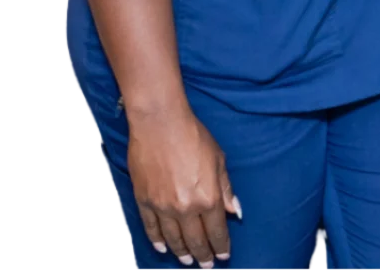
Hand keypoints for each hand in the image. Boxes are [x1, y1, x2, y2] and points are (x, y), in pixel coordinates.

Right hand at [126, 104, 240, 267]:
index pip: (216, 231)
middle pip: (195, 239)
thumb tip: (235, 211)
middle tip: (207, 265)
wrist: (160, 125)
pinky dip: (157, 240)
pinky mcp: (144, 201)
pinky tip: (163, 248)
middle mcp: (185, 207)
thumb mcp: (219, 160)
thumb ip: (226, 189)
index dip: (221, 245)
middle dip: (203, 255)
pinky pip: (151, 227)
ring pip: (173, 238)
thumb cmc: (194, 137)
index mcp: (208, 197)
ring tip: (187, 260)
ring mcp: (162, 207)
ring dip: (181, 252)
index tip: (223, 256)